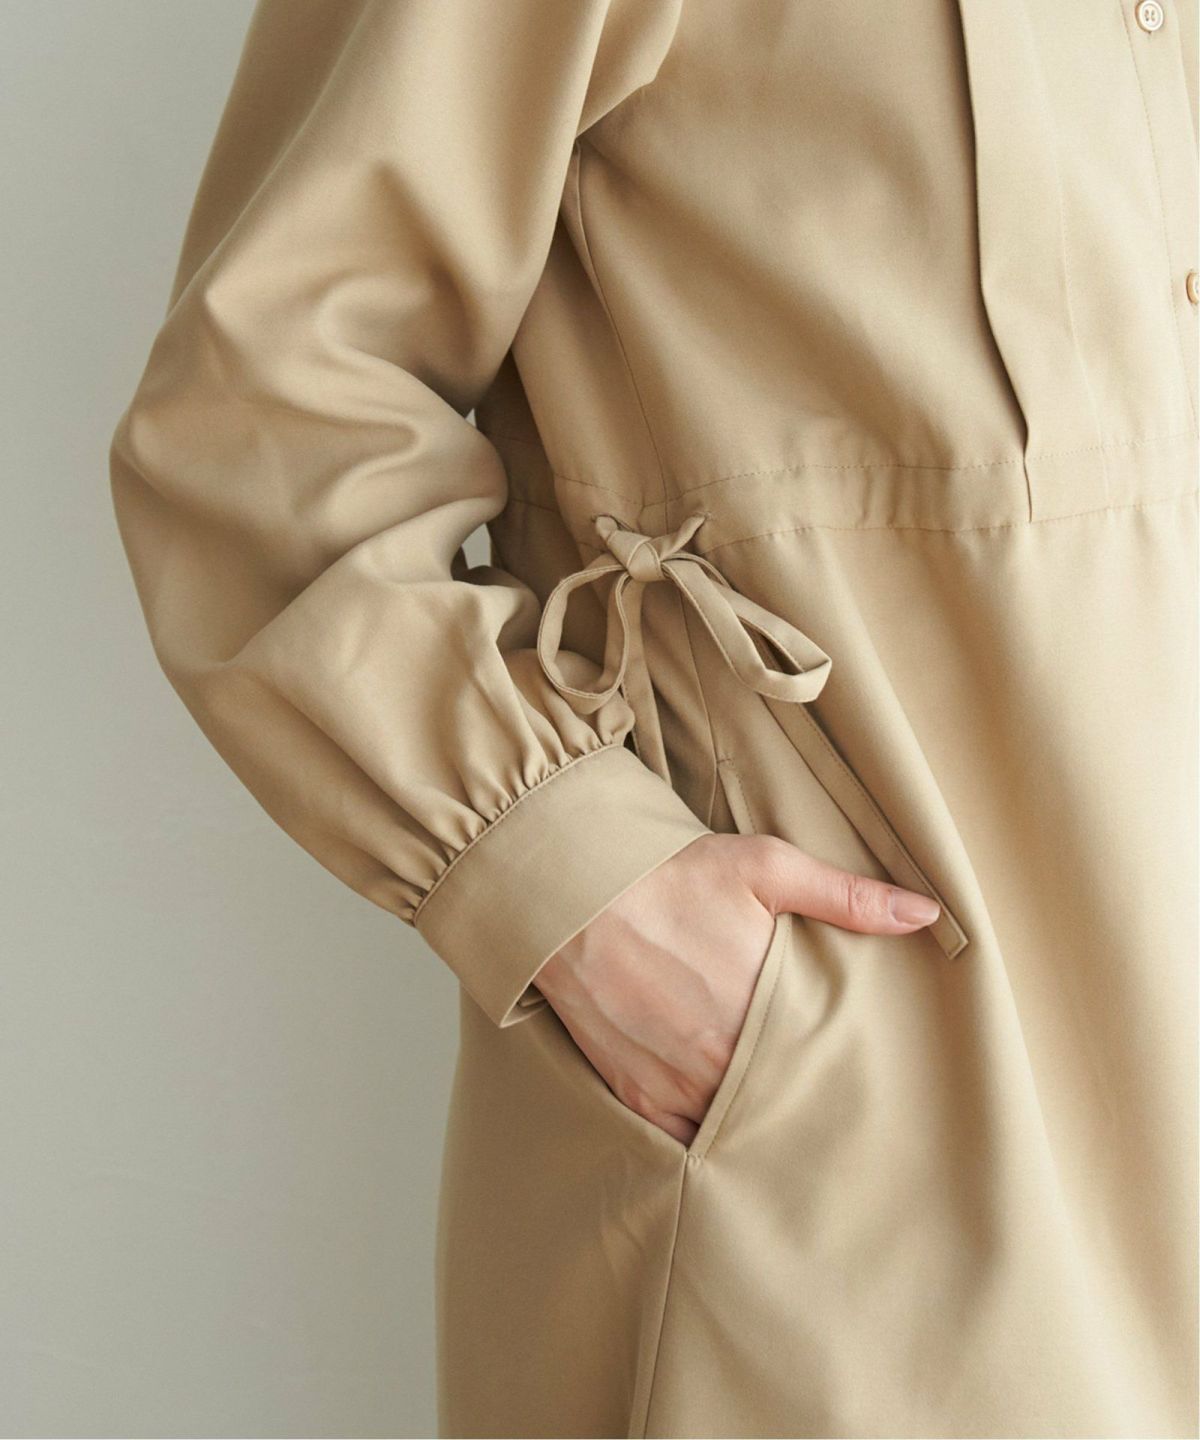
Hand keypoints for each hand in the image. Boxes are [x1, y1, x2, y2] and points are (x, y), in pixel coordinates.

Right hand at [533, 832, 940, 1145]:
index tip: (871, 1081)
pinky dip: (705, 1138)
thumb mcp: (765, 867)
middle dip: (807, 1107)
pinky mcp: (634, 1092)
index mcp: (760, 1012)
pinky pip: (680, 1139)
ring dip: (759, 1127)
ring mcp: (672, 1083)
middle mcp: (717, 1061)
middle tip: (840, 1116)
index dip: (848, 1077)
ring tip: (789, 1127)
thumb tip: (925, 913)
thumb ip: (845, 896)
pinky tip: (729, 1136)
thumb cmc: (671, 877)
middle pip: (780, 1105)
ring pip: (734, 1129)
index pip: (824, 1067)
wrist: (573, 895)